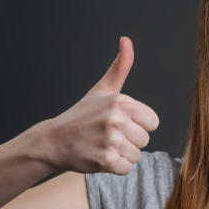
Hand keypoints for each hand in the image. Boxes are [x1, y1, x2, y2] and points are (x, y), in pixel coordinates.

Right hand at [43, 36, 159, 174]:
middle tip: (107, 135)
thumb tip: (126, 40)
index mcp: (121, 101)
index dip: (138, 124)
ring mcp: (110, 140)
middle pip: (145, 140)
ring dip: (122, 155)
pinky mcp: (105, 160)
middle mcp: (116, 119)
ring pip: (136, 155)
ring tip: (103, 146)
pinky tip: (100, 157)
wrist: (54, 140)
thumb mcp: (102, 89)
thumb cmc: (82, 115)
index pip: (153, 122)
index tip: (120, 123)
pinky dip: (115, 167)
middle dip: (129, 141)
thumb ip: (120, 66)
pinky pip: (126, 169)